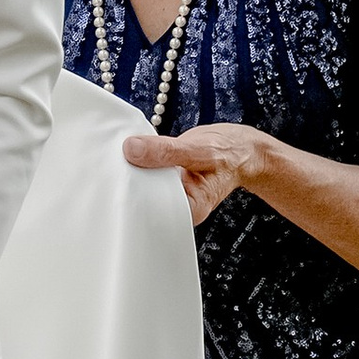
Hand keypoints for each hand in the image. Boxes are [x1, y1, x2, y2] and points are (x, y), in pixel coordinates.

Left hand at [124, 122, 277, 228]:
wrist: (239, 150)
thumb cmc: (228, 154)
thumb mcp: (200, 149)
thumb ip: (166, 150)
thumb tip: (132, 149)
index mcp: (190, 209)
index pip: (151, 209)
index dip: (132, 192)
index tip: (119, 174)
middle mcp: (178, 207)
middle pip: (143, 199)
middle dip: (130, 181)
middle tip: (118, 162)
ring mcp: (170, 195)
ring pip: (142, 186)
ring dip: (133, 170)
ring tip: (126, 157)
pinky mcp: (164, 183)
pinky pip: (146, 175)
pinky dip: (139, 164)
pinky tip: (135, 155)